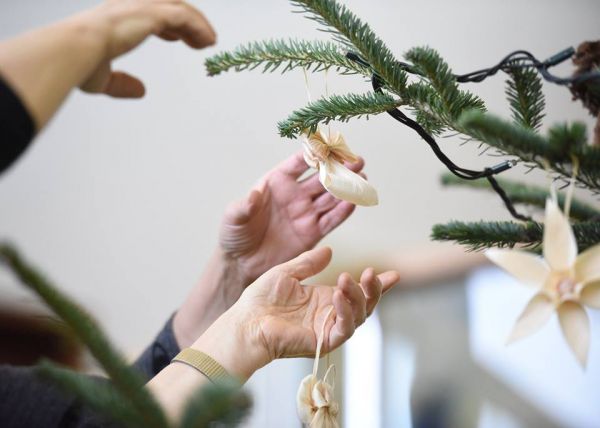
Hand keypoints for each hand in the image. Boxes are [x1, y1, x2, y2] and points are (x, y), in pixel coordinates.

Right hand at [0, 0, 215, 127]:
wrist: (74, 49)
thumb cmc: (80, 62)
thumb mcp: (103, 77)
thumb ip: (121, 84)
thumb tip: (141, 91)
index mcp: (117, 17)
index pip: (149, 12)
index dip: (167, 24)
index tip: (178, 38)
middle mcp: (130, 6)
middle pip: (168, 5)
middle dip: (187, 21)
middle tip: (201, 40)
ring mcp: (141, 7)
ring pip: (180, 7)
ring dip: (198, 24)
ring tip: (210, 42)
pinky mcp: (151, 13)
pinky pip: (184, 16)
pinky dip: (199, 27)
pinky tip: (208, 41)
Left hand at [173, 152, 364, 346]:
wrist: (242, 265)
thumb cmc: (235, 236)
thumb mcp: (234, 217)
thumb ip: (244, 205)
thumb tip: (254, 194)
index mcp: (276, 183)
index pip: (299, 163)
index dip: (315, 155)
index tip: (331, 147)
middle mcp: (294, 195)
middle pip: (322, 178)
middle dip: (340, 168)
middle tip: (356, 160)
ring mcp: (305, 213)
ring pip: (331, 197)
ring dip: (347, 188)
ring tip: (362, 178)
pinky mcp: (312, 233)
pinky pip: (331, 220)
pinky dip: (343, 211)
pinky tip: (355, 202)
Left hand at [193, 247, 399, 378]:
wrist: (245, 322)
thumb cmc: (260, 300)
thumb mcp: (287, 273)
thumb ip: (309, 263)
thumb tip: (329, 250)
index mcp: (323, 300)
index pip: (356, 292)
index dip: (375, 284)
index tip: (393, 274)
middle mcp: (329, 315)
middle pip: (365, 305)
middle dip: (374, 290)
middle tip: (373, 274)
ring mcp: (328, 329)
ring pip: (359, 316)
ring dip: (359, 296)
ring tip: (348, 279)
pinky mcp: (323, 341)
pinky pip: (344, 327)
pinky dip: (346, 310)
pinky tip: (339, 294)